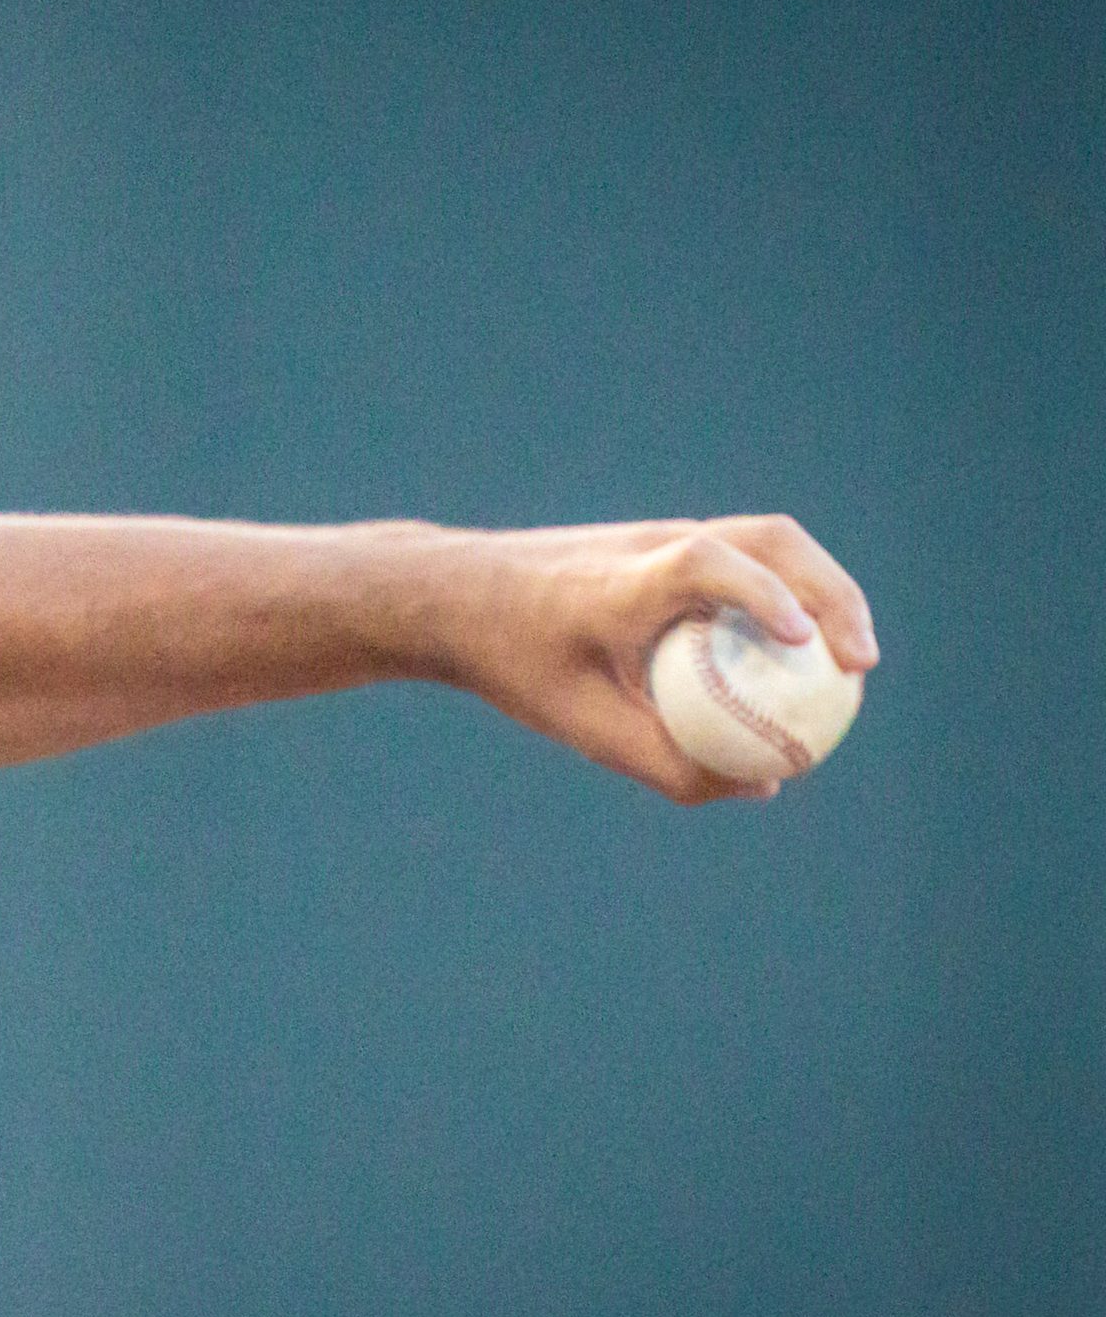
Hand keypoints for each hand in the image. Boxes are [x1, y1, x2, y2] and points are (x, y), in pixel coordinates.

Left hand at [434, 514, 877, 803]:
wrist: (455, 594)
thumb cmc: (511, 662)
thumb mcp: (580, 726)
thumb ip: (667, 762)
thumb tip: (763, 784)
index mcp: (620, 583)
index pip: (704, 563)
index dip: (763, 595)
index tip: (807, 644)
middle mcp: (651, 544)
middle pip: (768, 540)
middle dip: (833, 594)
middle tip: (861, 666)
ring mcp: (662, 532)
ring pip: (766, 541)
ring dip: (820, 589)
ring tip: (848, 660)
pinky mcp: (667, 540)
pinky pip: (746, 557)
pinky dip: (786, 593)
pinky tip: (799, 654)